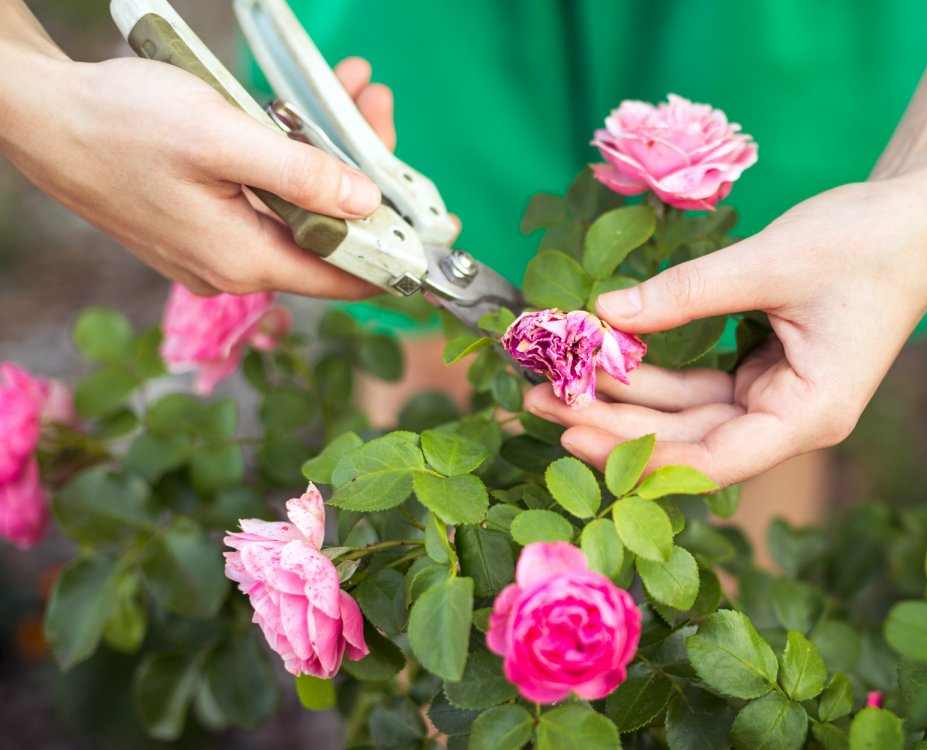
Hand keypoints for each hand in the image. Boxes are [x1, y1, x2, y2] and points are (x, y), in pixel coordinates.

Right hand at [1, 49, 394, 297]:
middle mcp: (233, 267)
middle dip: (363, 172)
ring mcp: (214, 247)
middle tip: (375, 107)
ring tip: (348, 92)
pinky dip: (290, 158)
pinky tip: (298, 112)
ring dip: (327, 154)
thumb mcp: (222, 138)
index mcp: (245, 260)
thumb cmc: (121, 123)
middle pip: (327, 234)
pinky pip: (265, 198)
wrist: (39, 116)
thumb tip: (368, 203)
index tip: (438, 224)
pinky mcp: (200, 222)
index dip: (398, 253)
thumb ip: (301, 175)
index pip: (347, 277)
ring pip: (298, 210)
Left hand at [524, 176, 926, 486]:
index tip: (572, 432)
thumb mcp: (770, 263)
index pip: (711, 460)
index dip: (639, 454)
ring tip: (554, 380)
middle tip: (538, 399)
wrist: (917, 213)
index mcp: (810, 415)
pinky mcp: (763, 373)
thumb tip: (602, 313)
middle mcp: (791, 420)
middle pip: (688, 442)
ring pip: (687, 415)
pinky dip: (654, 371)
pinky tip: (605, 356)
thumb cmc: (865, 241)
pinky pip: (698, 385)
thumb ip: (685, 294)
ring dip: (625, 398)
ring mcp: (776, 398)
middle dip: (614, 423)